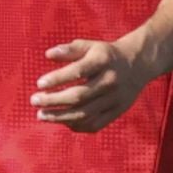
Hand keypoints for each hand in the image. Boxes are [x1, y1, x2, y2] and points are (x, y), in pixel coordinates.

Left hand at [32, 39, 151, 132]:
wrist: (138, 65)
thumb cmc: (106, 55)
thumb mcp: (90, 46)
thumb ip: (69, 50)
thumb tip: (48, 55)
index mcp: (103, 61)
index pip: (78, 71)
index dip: (57, 78)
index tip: (39, 83)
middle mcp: (110, 81)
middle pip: (79, 96)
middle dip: (53, 101)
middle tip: (34, 101)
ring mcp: (115, 99)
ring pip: (85, 113)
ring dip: (60, 117)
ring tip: (41, 115)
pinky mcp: (117, 112)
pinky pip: (95, 124)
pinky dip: (76, 125)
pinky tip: (61, 121)